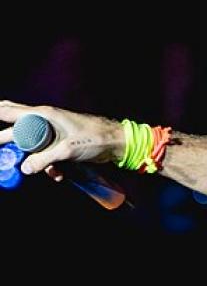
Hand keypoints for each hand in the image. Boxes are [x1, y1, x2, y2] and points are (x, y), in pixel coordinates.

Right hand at [0, 100, 122, 180]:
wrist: (117, 143)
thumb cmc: (95, 139)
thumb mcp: (67, 150)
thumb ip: (44, 159)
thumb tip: (24, 168)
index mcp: (43, 114)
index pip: (8, 111)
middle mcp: (44, 120)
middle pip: (15, 127)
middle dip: (6, 140)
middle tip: (2, 152)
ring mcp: (52, 131)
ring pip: (31, 144)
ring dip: (32, 158)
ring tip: (42, 171)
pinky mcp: (60, 142)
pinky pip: (45, 153)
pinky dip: (48, 165)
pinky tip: (58, 175)